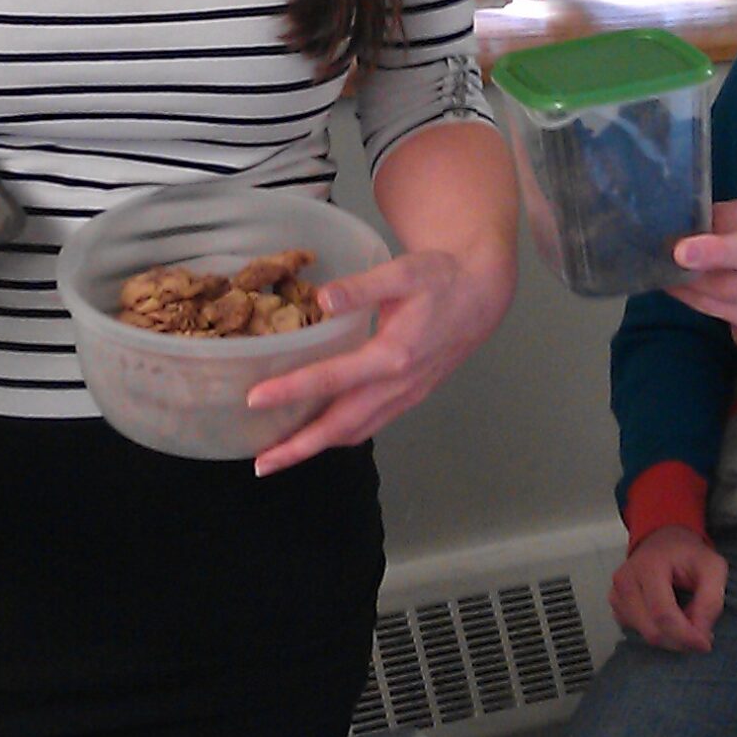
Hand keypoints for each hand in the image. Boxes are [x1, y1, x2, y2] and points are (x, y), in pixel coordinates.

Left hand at [246, 246, 513, 475]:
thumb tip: (322, 299)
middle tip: (260, 464)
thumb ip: (362, 287)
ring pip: (356, 432)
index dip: (292, 390)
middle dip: (299, 447)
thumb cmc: (441, 278)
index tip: (255, 399)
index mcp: (393, 355)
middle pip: (341, 426)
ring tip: (280, 456)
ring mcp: (406, 396)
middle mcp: (398, 385)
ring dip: (317, 447)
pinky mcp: (410, 398)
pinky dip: (341, 435)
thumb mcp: (403, 272)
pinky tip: (319, 433)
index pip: (332, 380)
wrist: (482, 294)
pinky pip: (370, 425)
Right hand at [610, 526, 727, 650]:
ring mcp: (616, 595)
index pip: (663, 614)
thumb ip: (711, 601)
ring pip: (645, 635)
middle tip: (700, 634)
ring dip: (671, 638)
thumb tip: (700, 636)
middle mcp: (625, 582)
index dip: (685, 635)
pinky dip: (659, 633)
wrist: (662, 540)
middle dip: (680, 640)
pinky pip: (638, 632)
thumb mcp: (712, 568)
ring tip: (686, 621)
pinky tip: (669, 619)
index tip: (705, 644)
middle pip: (652, 630)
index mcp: (648, 567)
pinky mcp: (616, 606)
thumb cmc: (688, 554)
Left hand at [667, 189, 736, 367]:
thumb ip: (718, 223)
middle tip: (679, 254)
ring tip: (667, 275)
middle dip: (713, 253)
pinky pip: (724, 311)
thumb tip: (675, 230)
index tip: (672, 224)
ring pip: (731, 287)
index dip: (705, 224)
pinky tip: (681, 291)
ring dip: (692, 283)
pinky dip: (696, 300)